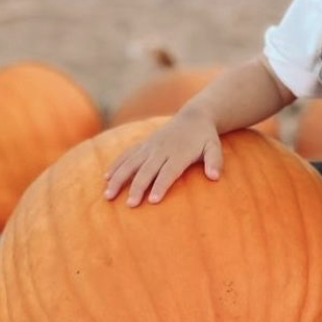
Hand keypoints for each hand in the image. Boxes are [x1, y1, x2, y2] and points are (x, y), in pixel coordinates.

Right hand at [103, 109, 222, 205]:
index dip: (160, 186)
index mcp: (179, 154)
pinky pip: (126, 154)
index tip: (152, 201)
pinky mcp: (143, 144)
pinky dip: (116, 165)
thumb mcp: (214, 148)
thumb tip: (215, 177)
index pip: (168, 172)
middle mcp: (161, 150)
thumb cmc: (205, 138)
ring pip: (130, 163)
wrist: (193, 117)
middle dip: (137, 187)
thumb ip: (215, 161)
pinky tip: (106, 177)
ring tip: (108, 195)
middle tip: (130, 204)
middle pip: (147, 170)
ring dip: (118, 179)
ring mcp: (149, 147)